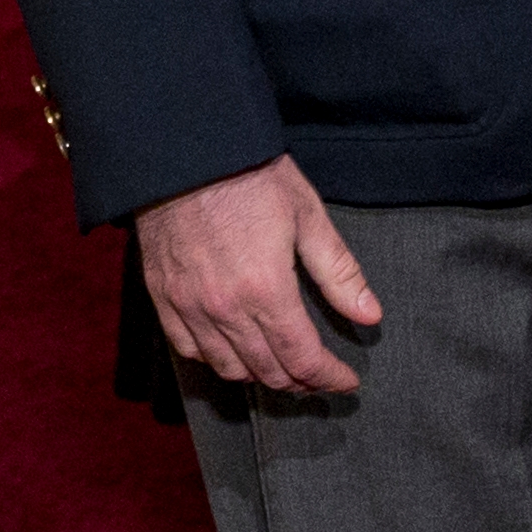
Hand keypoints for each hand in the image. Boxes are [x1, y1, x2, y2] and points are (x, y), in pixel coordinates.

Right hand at [135, 154, 378, 396]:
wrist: (181, 151)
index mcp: (266, 289)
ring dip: (259, 375)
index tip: (346, 380)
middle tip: (317, 376)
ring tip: (278, 367)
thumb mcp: (306, 215)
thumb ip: (338, 271)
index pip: (302, 359)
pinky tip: (230, 350)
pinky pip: (187, 347)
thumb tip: (370, 314)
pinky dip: (213, 359)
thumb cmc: (247, 176)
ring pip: (227, 368)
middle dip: (300, 381)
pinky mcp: (162, 294)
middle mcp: (225, 307)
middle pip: (268, 371)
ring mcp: (188, 304)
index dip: (328, 377)